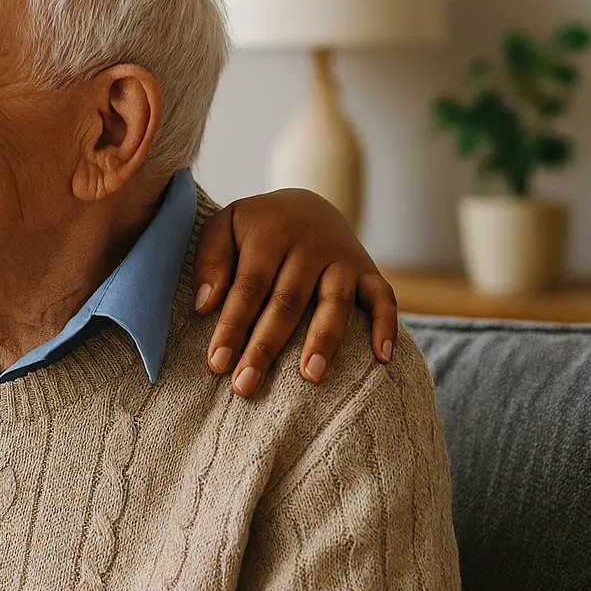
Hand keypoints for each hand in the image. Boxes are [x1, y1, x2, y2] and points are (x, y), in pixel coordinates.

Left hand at [194, 188, 397, 397]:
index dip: (232, 326)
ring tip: (310, 376)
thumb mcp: (225, 226)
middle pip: (287, 301)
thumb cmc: (256, 228)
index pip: (249, 286)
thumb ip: (211, 260)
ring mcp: (343, 258)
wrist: (307, 205)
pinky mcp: (368, 270)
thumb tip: (205, 305)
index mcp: (270, 233)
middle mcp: (310, 245)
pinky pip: (384, 298)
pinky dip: (385, 325)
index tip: (217, 363)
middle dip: (265, 346)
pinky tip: (381, 358)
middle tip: (246, 385)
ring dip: (323, 340)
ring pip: (333, 303)